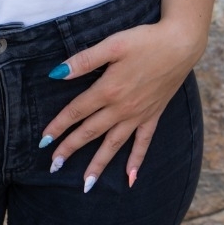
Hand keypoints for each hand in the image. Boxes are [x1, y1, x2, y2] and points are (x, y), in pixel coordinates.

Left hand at [40, 20, 197, 190]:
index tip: (43, 140)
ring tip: (86, 184)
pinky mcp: (154, 115)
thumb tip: (57, 73)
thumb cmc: (145, 41)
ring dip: (99, 164)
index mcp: (108, 89)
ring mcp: (139, 115)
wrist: (180, 45)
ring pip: (114, 144)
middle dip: (70, 149)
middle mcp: (122, 108)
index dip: (58, 126)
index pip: (76, 111)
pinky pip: (143, 143)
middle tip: (54, 166)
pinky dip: (136, 161)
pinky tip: (130, 179)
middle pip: (90, 132)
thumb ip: (84, 61)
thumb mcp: (112, 45)